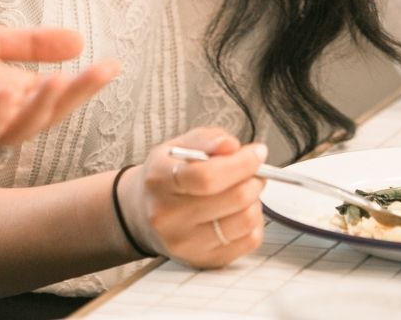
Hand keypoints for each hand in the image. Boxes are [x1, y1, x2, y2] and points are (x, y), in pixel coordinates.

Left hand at [0, 23, 118, 151]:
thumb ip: (26, 44)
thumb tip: (80, 39)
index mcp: (7, 92)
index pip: (53, 91)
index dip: (83, 82)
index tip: (112, 65)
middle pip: (42, 114)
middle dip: (71, 96)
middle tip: (97, 74)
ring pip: (13, 130)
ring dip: (37, 110)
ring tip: (57, 83)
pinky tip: (5, 94)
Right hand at [118, 128, 265, 267]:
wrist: (142, 212)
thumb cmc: (165, 175)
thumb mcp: (176, 147)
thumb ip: (206, 140)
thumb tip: (231, 146)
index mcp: (159, 180)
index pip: (207, 176)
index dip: (240, 163)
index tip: (257, 152)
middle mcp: (168, 216)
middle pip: (233, 198)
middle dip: (253, 179)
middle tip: (254, 171)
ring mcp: (186, 243)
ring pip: (246, 221)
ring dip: (255, 200)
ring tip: (244, 190)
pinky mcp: (204, 261)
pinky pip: (249, 241)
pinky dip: (254, 222)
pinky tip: (240, 211)